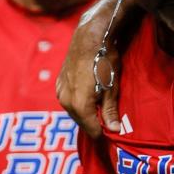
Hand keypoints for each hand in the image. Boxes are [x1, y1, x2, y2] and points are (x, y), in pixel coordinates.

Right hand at [56, 0, 126, 136]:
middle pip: (81, 122)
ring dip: (85, 114)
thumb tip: (114, 131)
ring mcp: (60, 91)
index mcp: (79, 105)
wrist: (89, 36)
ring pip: (74, 112)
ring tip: (99, 110)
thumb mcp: (111, 88)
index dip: (102, 134)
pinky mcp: (59, 83)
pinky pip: (69, 101)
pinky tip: (89, 98)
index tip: (111, 137)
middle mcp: (66, 101)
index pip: (91, 129)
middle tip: (108, 125)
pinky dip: (78, 103)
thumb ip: (110, 111)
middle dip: (94, 124)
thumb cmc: (104, 60)